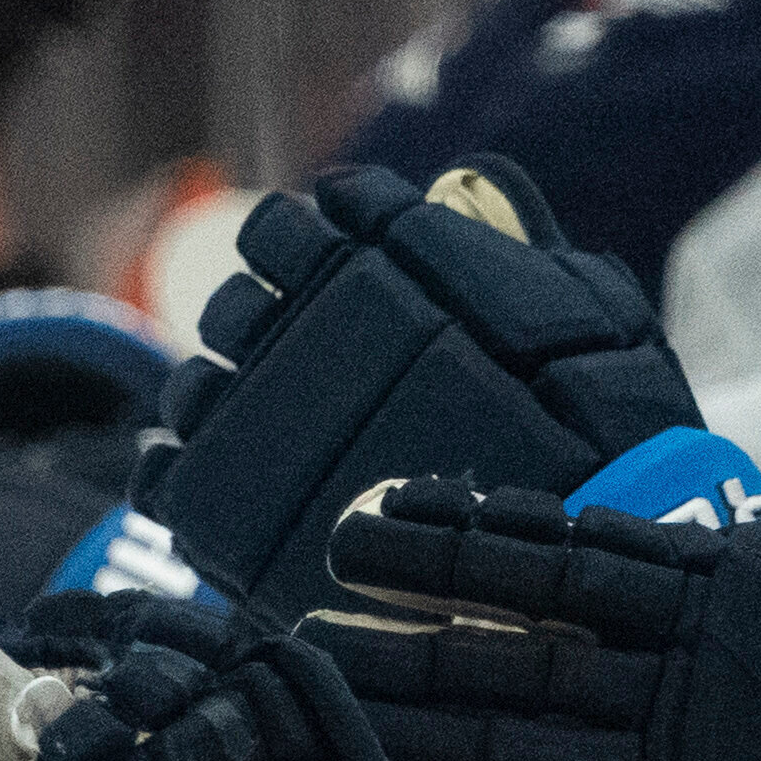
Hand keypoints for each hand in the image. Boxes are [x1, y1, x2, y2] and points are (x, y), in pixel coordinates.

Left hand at [140, 163, 695, 615]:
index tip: (334, 282)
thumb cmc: (600, 446)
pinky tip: (224, 483)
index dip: (304, 255)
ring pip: (192, 385)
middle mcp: (297, 326)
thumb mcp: (590, 316)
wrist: (562, 579)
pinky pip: (160, 471)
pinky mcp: (218, 507)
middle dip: (262, 329)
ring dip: (225, 398)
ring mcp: (249, 416)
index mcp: (372, 263)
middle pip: (231, 305)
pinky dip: (178, 470)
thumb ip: (513, 242)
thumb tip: (464, 181)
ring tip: (278, 437)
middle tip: (311, 374)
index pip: (290, 228)